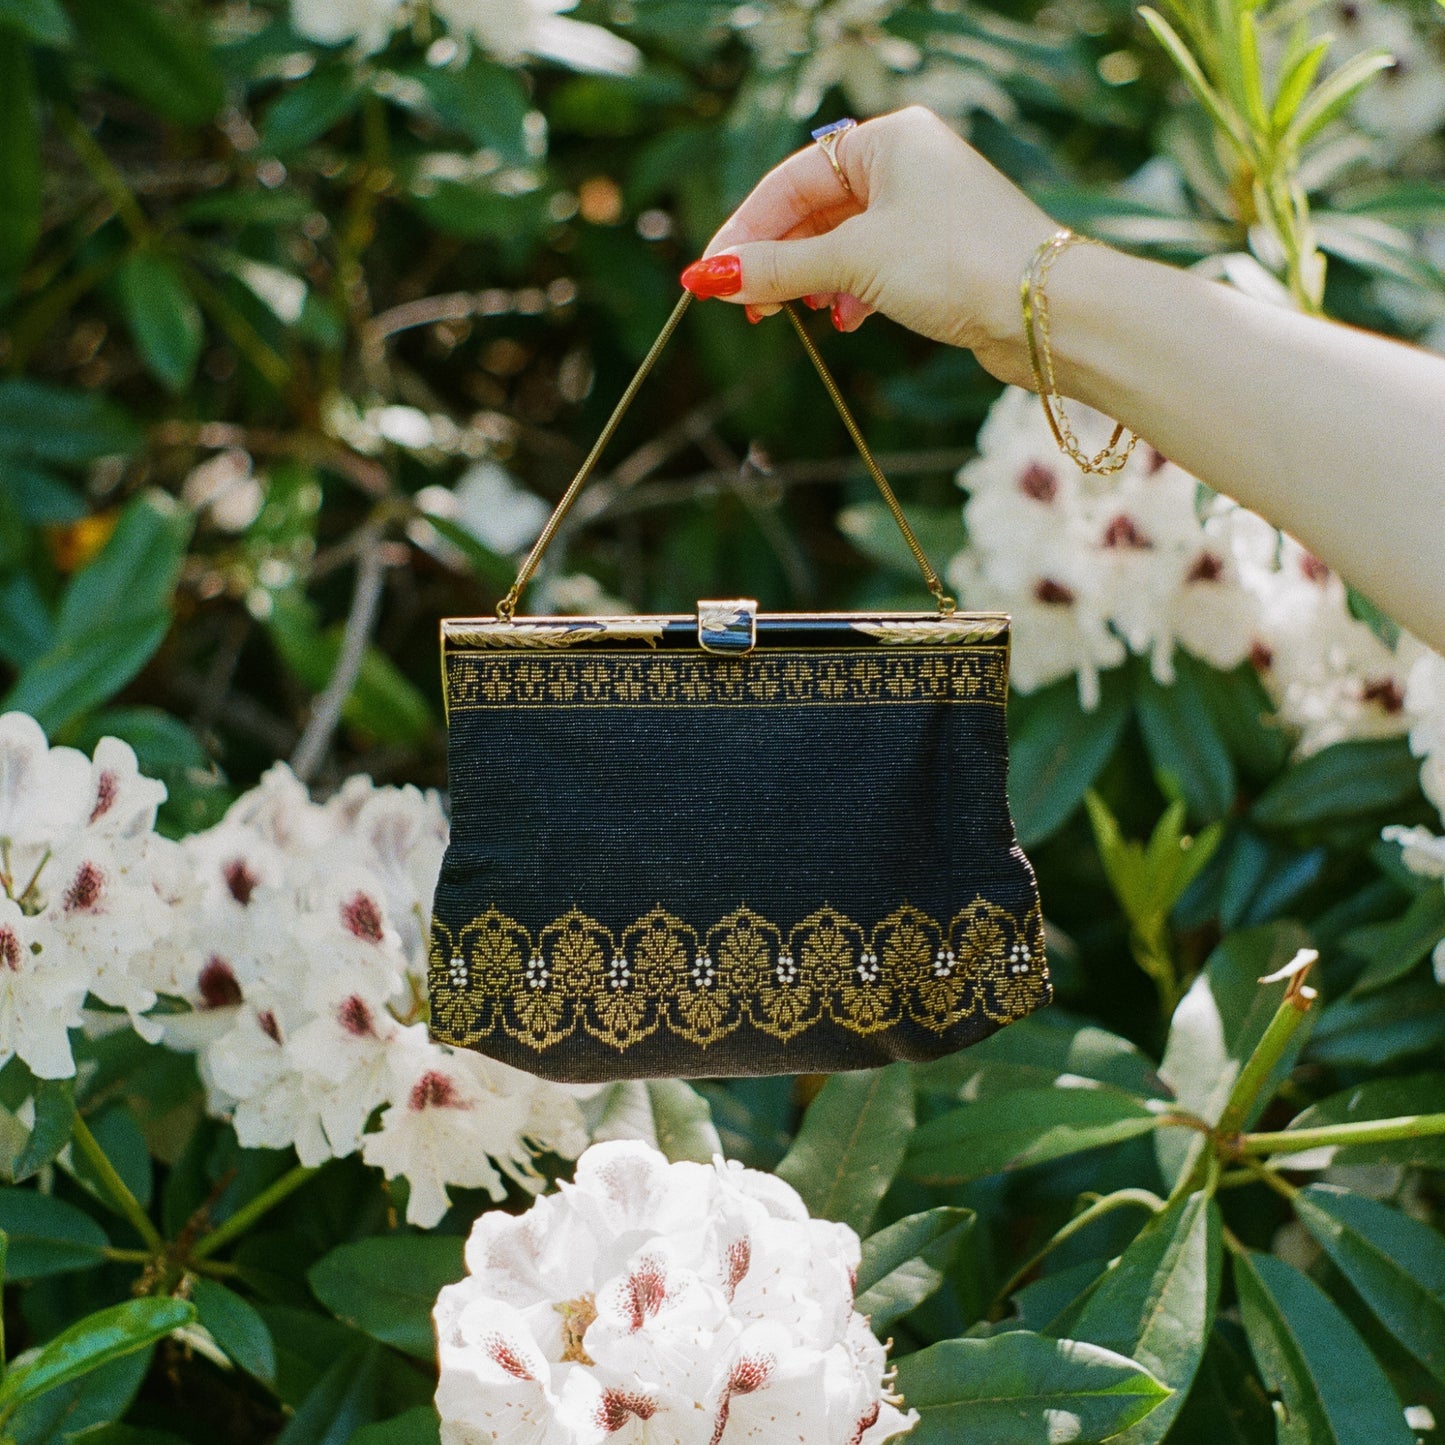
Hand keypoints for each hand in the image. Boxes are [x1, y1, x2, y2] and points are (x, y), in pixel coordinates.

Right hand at [684, 107, 1059, 388]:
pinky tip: (844, 320)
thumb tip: (711, 276)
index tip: (710, 275)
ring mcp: (927, 210)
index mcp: (888, 139)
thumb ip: (779, 267)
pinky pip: (874, 267)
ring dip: (812, 280)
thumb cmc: (957, 263)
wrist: (1047, 312)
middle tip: (746, 305)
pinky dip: (850, 293)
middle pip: (815, 210)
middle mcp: (908, 165)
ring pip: (844, 242)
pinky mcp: (941, 255)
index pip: (791, 179)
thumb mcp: (853, 261)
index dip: (746, 229)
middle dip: (778, 259)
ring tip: (794, 315)